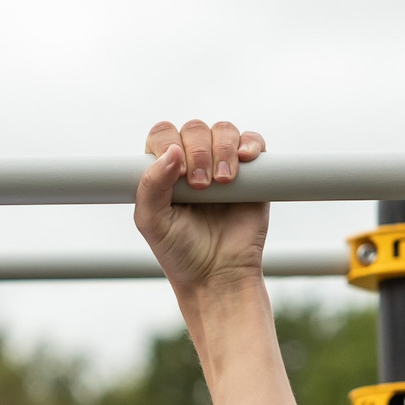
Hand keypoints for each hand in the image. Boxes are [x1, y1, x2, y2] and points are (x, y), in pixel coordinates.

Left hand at [134, 118, 267, 292]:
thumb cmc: (180, 252)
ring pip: (223, 131)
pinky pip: (253, 142)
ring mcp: (223, 165)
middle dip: (198, 152)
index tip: (177, 175)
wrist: (219, 275)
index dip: (168, 144)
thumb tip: (171, 152)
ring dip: (222, 149)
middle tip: (200, 186)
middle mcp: (193, 162)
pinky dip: (250, 144)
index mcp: (163, 170)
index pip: (162, 135)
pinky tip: (245, 159)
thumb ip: (150, 186)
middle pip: (194, 129)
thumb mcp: (151, 222)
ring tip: (223, 181)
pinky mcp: (253, 174)